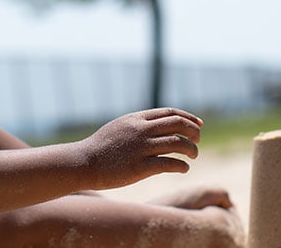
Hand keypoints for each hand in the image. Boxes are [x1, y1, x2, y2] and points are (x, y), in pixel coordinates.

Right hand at [79, 107, 202, 189]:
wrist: (82, 163)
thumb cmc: (101, 147)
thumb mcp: (120, 127)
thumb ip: (139, 124)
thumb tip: (159, 124)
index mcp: (137, 119)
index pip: (170, 112)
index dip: (189, 117)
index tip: (199, 124)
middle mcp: (141, 130)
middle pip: (178, 124)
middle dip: (193, 131)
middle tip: (198, 140)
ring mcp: (141, 148)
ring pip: (177, 143)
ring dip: (191, 149)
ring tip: (193, 155)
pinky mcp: (140, 168)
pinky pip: (169, 164)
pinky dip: (181, 165)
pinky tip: (184, 168)